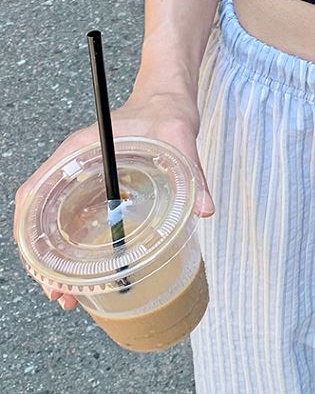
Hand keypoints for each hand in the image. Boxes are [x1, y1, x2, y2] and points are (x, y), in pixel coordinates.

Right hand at [13, 76, 211, 311]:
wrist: (166, 96)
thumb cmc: (165, 110)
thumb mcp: (179, 137)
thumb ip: (192, 172)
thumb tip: (205, 210)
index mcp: (78, 151)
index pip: (35, 191)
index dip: (29, 231)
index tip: (40, 267)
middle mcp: (72, 166)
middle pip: (39, 217)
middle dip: (42, 261)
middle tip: (60, 295)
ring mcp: (80, 178)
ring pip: (51, 225)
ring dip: (54, 262)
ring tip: (68, 297)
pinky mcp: (94, 189)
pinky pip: (70, 222)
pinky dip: (69, 250)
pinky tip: (84, 276)